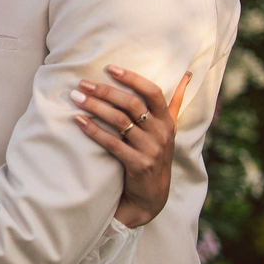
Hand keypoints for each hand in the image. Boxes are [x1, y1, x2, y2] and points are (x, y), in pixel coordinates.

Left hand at [70, 65, 190, 227]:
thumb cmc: (155, 155)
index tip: (109, 68)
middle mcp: (161, 133)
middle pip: (132, 104)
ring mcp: (151, 150)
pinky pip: (112, 143)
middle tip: (82, 83)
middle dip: (105, 91)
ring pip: (120, 121)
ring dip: (96, 107)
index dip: (132, 78)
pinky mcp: (138, 164)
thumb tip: (187, 76)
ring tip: (76, 97)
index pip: (153, 92)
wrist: (151, 196)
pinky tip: (79, 120)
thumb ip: (174, 103)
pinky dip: (94, 130)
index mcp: (167, 121)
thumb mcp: (168, 130)